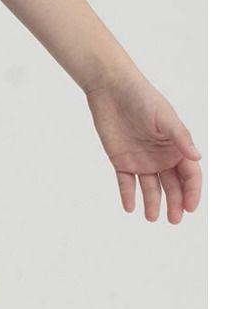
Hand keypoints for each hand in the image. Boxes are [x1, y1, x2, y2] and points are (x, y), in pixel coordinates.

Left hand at [85, 71, 202, 221]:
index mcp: (176, 147)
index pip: (189, 175)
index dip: (192, 192)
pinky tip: (130, 207)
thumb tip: (197, 157)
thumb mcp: (165, 116)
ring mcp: (141, 160)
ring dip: (153, 203)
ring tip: (152, 217)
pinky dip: (128, 195)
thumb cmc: (142, 97)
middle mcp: (161, 157)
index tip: (189, 207)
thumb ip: (180, 137)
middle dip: (175, 203)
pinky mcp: (121, 160)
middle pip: (172, 185)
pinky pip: (126, 182)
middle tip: (174, 219)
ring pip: (150, 188)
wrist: (110, 89)